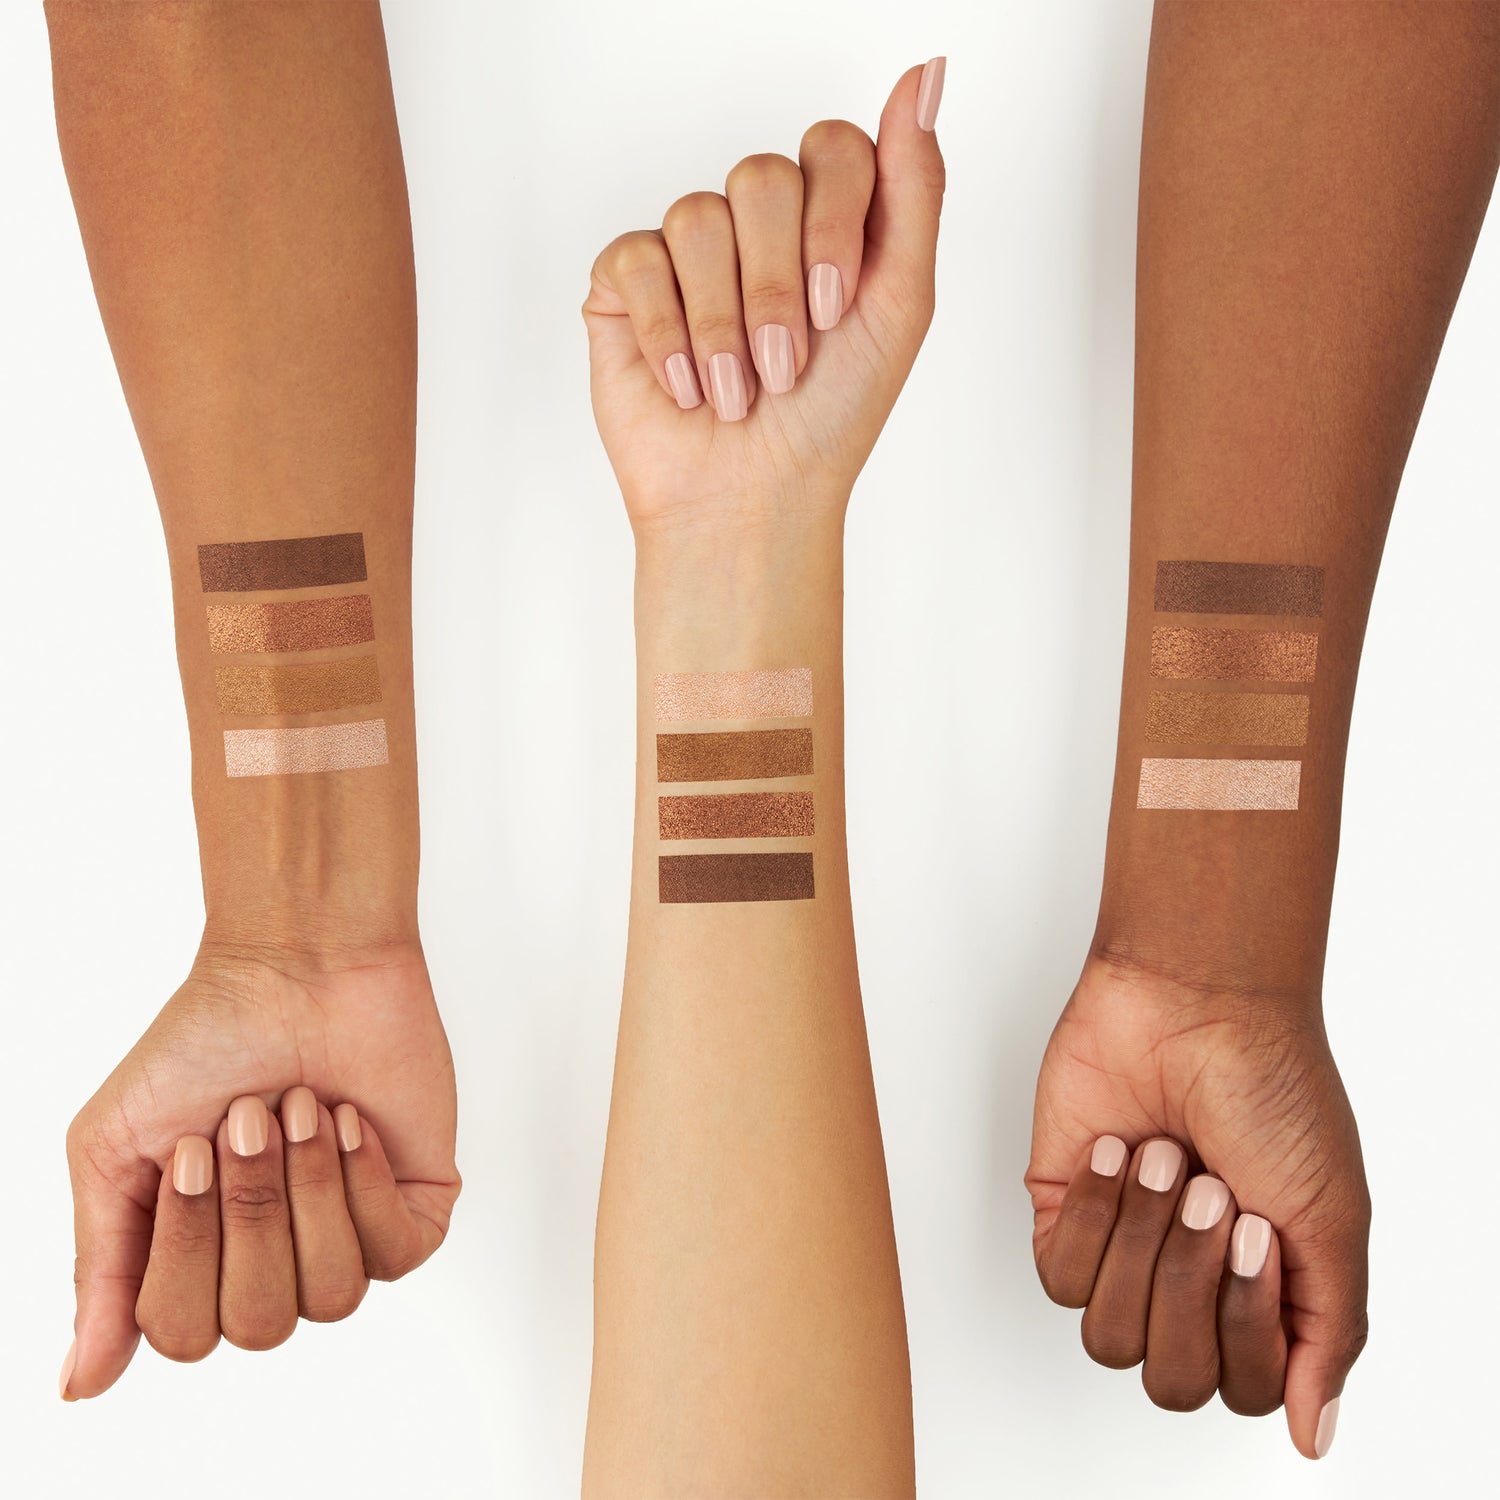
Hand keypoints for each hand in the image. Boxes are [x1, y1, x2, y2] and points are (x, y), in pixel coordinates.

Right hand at [61, 939, 458, 1397]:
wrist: (299, 963)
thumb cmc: (207, 1041)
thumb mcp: (117, 1150)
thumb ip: (102, 1271)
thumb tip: (80, 1386)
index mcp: (198, 1262)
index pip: (183, 1334)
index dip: (188, 1244)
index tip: (192, 1143)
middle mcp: (273, 1263)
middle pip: (259, 1321)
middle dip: (251, 1208)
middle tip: (250, 1116)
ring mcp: (347, 1238)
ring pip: (330, 1294)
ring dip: (309, 1187)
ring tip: (304, 1106)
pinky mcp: (415, 1208)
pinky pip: (394, 1252)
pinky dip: (364, 1179)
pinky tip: (350, 1120)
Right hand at [583, 60, 945, 528]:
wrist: (752, 502)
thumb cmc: (829, 420)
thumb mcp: (900, 305)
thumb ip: (915, 189)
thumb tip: (926, 73)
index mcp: (829, 220)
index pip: (832, 148)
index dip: (832, 225)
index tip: (834, 311)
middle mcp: (759, 225)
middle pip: (759, 178)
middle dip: (776, 286)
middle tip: (785, 364)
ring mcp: (690, 251)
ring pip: (697, 218)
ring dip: (723, 325)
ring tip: (735, 392)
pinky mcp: (625, 284)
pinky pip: (636, 259)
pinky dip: (666, 333)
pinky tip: (684, 387)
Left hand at [1026, 955, 1368, 1457]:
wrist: (1195, 1002)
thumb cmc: (1271, 1091)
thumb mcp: (1331, 1218)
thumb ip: (1326, 1336)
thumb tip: (1311, 1434)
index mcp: (1258, 1295)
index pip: (1240, 1389)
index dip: (1245, 1325)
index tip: (1259, 1231)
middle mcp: (1187, 1283)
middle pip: (1168, 1376)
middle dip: (1188, 1283)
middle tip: (1213, 1191)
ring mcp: (1123, 1251)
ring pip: (1108, 1335)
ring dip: (1143, 1242)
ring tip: (1168, 1161)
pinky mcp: (1064, 1213)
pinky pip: (1060, 1276)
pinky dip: (1096, 1214)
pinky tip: (1120, 1153)